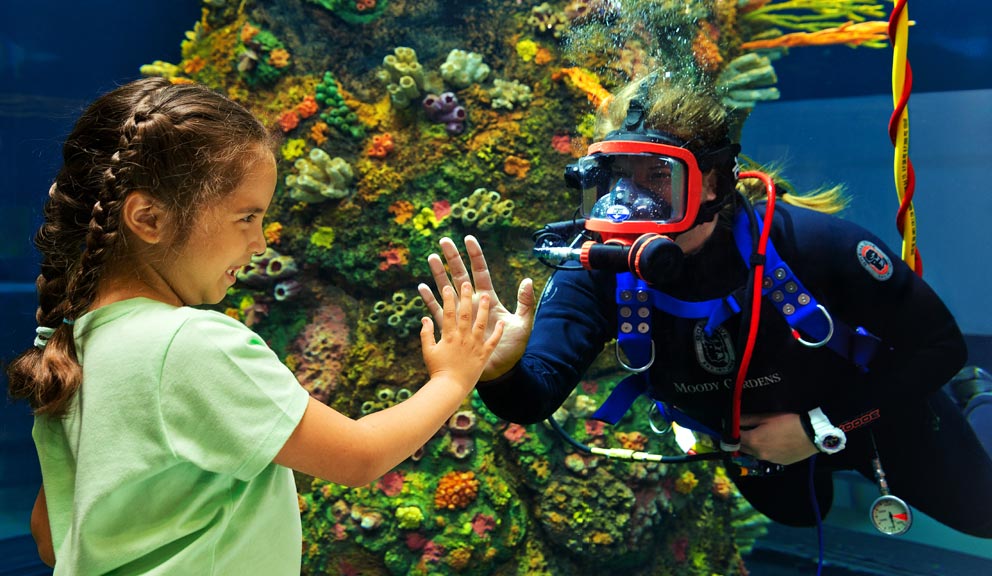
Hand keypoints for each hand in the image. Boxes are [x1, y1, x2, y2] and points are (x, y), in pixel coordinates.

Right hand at [418, 235, 534, 380]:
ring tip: (431, 257)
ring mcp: (461, 315)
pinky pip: (438, 312)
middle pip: (460, 276)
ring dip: (438, 274)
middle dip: (452, 258)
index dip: (475, 256)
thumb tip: (528, 279)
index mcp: (488, 299)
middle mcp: (472, 304)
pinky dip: (430, 300)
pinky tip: (422, 287)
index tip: (468, 239)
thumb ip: (525, 302)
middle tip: (443, 240)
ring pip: (446, 289)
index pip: (480, 272)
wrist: (500, 373)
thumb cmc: (512, 349)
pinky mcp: (451, 330)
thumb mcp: (523, 324)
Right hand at [420, 281, 503, 388]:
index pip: (448, 312)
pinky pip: (493, 342)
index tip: (448, 286)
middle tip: (466, 283)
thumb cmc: (436, 371)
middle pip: (465, 313)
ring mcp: (474, 346)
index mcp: (448, 336)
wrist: (449, 389)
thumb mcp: (427, 351)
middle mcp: (462, 338)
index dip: (448, 298)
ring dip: (484, 309)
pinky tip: (502, 322)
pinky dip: (498, 332)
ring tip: (486, 296)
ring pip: (480, 323)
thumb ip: (426, 333)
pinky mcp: (484, 355)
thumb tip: (424, 317)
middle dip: (466, 296)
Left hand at [739, 412, 817, 464]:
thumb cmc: (787, 422)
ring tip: (762, 435)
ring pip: (754, 453)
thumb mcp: (766, 417)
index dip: (731, 432)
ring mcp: (769, 460)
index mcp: (753, 441)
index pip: (734, 439)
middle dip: (740, 440)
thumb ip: (747, 419)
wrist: (811, 434)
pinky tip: (774, 442)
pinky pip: (767, 456)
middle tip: (745, 430)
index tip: (732, 426)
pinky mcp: (780, 462)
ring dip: (753, 446)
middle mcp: (759, 454)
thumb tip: (734, 419)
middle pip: (742, 448)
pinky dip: (765, 450)